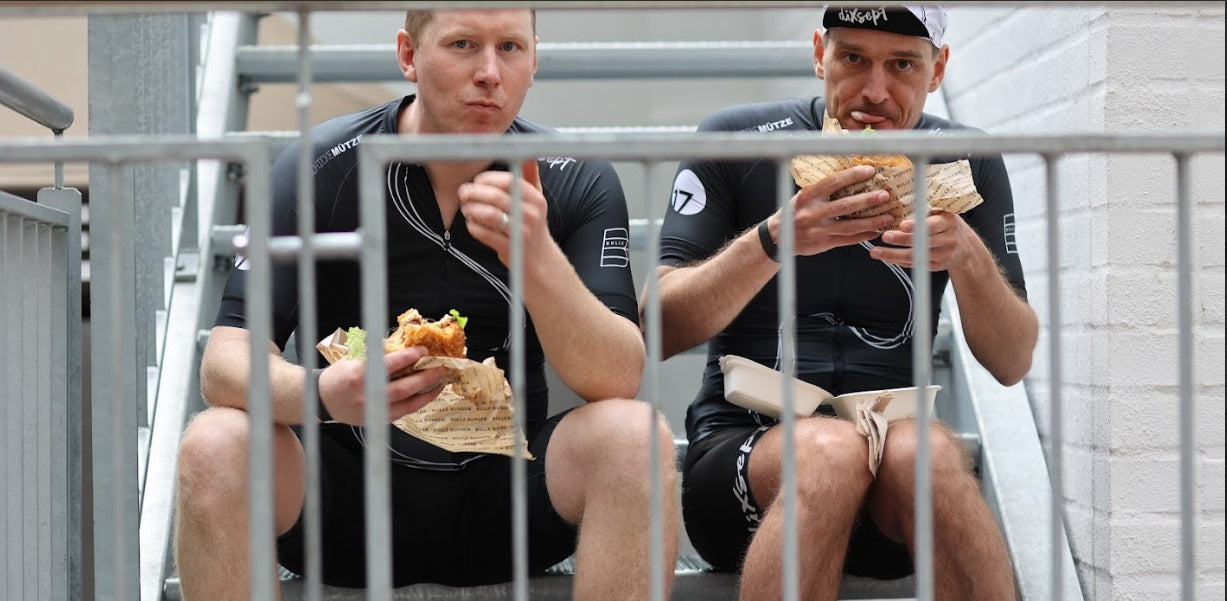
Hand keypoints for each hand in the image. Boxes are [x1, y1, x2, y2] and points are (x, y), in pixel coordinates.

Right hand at [317, 346, 447, 423]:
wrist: (323, 399)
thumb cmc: (340, 375)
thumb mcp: (354, 358)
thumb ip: (378, 354)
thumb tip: (405, 346)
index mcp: (360, 375)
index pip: (392, 364)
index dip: (411, 356)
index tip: (424, 351)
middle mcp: (368, 395)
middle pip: (405, 387)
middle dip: (426, 377)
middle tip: (440, 368)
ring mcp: (374, 410)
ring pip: (408, 404)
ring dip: (428, 393)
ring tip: (440, 383)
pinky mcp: (378, 420)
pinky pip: (404, 412)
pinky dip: (417, 402)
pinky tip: (427, 394)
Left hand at [458, 159, 553, 266]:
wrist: (539, 260)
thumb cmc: (533, 225)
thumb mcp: (536, 200)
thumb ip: (530, 177)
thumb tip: (527, 155)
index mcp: (536, 199)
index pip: (508, 181)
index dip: (488, 179)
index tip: (476, 181)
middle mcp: (531, 214)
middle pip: (496, 197)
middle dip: (474, 193)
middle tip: (463, 192)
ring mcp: (521, 233)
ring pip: (490, 215)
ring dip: (472, 210)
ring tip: (465, 208)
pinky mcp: (511, 248)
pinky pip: (486, 234)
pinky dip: (474, 227)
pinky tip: (471, 224)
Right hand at [770, 165, 895, 256]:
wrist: (778, 237)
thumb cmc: (794, 212)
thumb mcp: (803, 196)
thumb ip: (822, 189)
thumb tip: (851, 177)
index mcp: (808, 196)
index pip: (833, 182)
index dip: (852, 175)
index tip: (870, 171)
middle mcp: (813, 213)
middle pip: (845, 206)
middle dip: (867, 200)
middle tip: (885, 195)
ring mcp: (819, 230)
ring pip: (850, 226)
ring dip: (872, 221)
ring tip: (888, 217)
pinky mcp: (824, 243)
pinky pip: (848, 240)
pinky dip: (864, 235)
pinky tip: (876, 231)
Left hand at [870, 210, 975, 270]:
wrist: (965, 248)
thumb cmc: (947, 224)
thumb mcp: (943, 212)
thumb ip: (927, 208)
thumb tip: (900, 197)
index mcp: (948, 222)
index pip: (933, 225)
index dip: (917, 226)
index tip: (902, 225)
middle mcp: (947, 240)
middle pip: (922, 242)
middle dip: (901, 240)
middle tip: (884, 236)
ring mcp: (942, 255)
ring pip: (916, 257)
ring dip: (893, 255)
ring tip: (875, 252)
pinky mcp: (936, 267)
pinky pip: (915, 265)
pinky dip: (899, 261)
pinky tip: (885, 258)